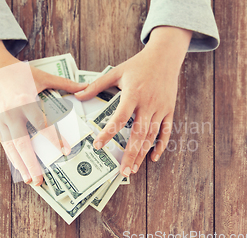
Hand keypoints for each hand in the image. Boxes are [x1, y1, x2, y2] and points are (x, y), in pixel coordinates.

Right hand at [0, 41, 86, 185]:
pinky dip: (12, 157)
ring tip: (30, 180)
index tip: (65, 151)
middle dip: (31, 164)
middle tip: (39, 180)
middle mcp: (11, 114)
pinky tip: (20, 168)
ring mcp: (1, 121)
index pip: (41, 125)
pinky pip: (5, 144)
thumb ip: (63, 84)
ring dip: (20, 165)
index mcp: (25, 102)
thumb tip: (85, 87)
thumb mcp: (42, 76)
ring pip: (11, 148)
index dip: (54, 140)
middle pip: (22, 144)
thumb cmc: (19, 72)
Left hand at [75, 26, 191, 176]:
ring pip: (152, 136)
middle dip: (130, 154)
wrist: (165, 56)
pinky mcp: (169, 110)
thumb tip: (77, 95)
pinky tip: (153, 157)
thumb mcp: (116, 72)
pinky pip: (166, 131)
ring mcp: (160, 108)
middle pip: (138, 133)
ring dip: (142, 154)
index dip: (109, 133)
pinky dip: (161, 145)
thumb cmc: (138, 64)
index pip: (119, 118)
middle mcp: (148, 103)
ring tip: (133, 169)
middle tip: (123, 172)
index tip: (98, 146)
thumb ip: (96, 85)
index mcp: (133, 94)